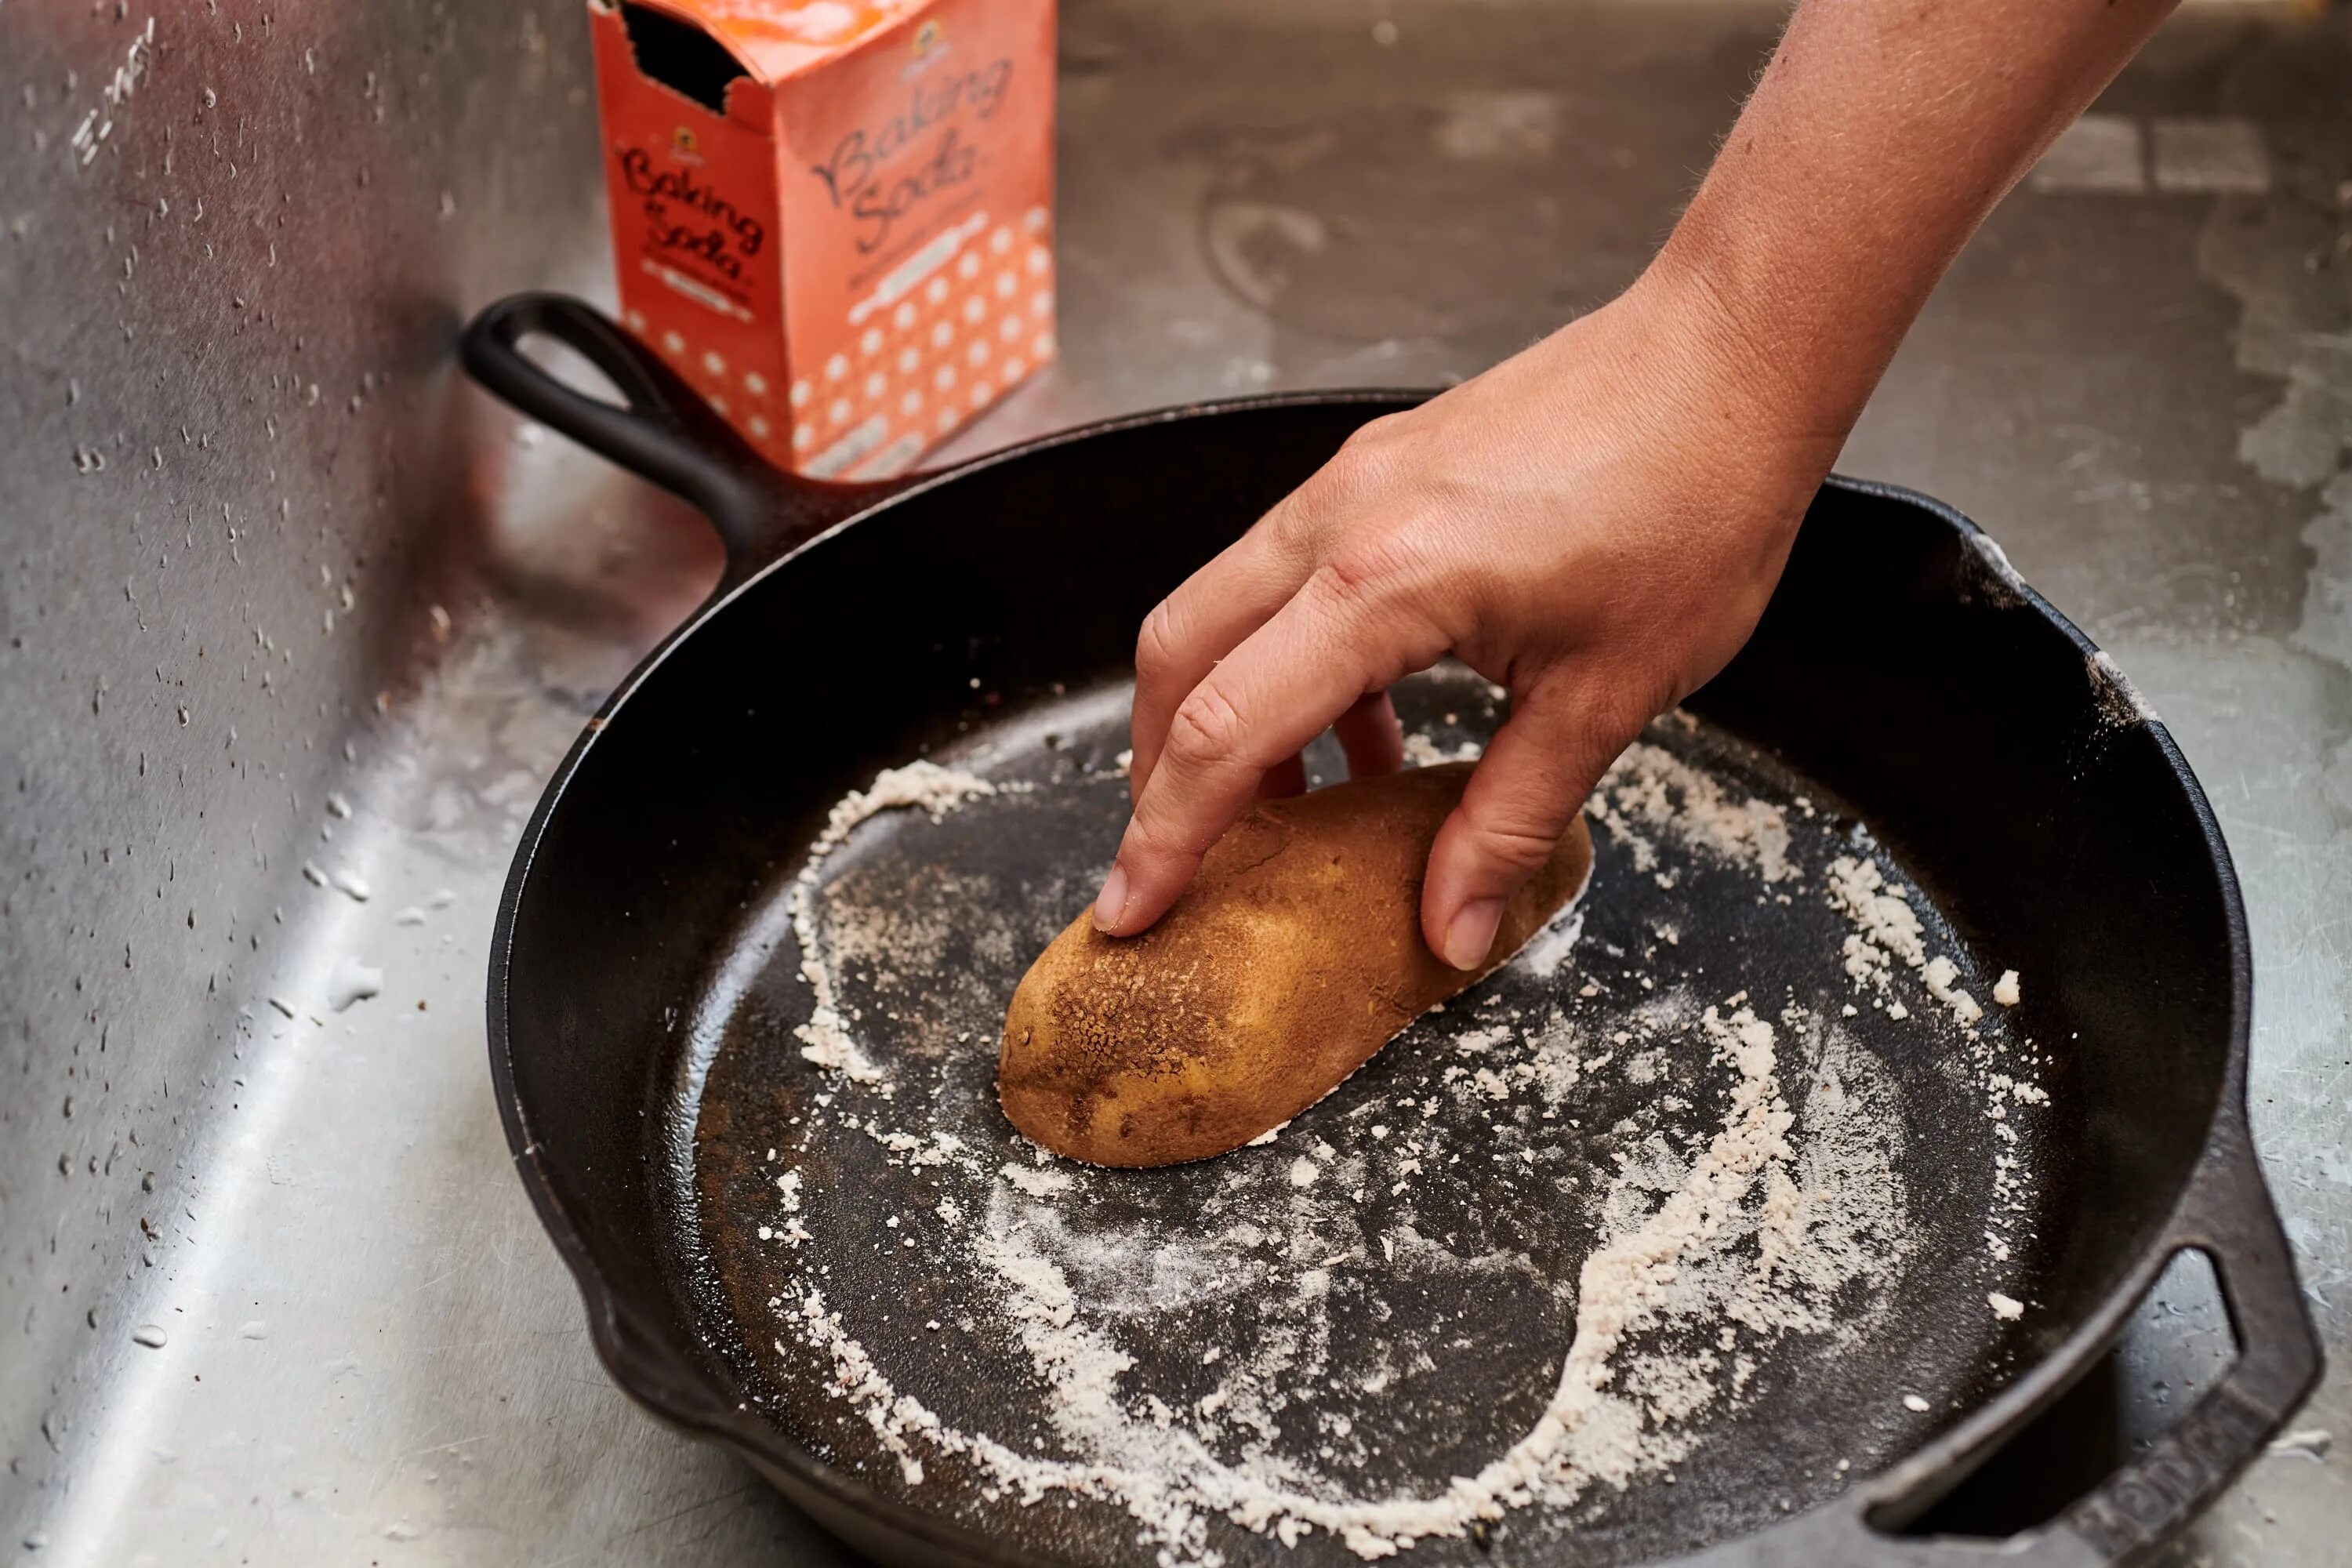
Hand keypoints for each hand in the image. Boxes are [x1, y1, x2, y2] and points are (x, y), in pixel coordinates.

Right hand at [1094, 264, 1844, 967]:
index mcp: (1383, 583)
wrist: (1729, 357)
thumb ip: (1512, 820)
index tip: (1131, 910)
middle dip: (1158, 772)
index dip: (1167, 836)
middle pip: (1179, 658)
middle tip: (1177, 866)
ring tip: (1288, 811)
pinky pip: (1286, 576)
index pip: (1226, 730)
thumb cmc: (1691, 502)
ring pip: (1222, 610)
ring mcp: (1350, 484)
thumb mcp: (1608, 696)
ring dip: (1227, 715)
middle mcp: (1337, 522)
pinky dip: (1290, 663)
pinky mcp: (1378, 471)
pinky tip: (1368, 728)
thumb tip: (1450, 929)